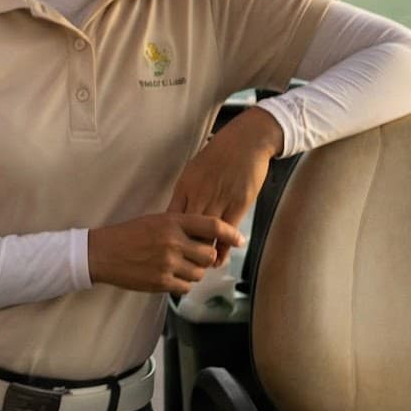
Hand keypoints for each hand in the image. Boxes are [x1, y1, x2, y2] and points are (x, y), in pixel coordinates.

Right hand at [88, 213, 243, 294]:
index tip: (240, 239)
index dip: (230, 233)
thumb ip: (180, 226)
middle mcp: (173, 242)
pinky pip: (186, 286)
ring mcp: (168, 263)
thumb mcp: (154, 221)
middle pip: (209, 253)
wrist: (102, 253)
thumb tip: (207, 235)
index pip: (212, 225)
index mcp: (172, 222)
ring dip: (194, 272)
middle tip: (197, 257)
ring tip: (179, 267)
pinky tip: (171, 277)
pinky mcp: (162, 282)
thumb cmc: (127, 235)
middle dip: (206, 257)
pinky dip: (183, 284)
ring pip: (199, 273)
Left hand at [166, 107, 283, 256]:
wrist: (245, 142)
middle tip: (180, 266)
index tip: (165, 250)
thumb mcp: (193, 171)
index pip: (172, 218)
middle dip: (182, 249)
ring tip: (198, 268)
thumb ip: (185, 193)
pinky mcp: (239, 204)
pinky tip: (219, 259)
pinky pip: (228, 232)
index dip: (168, 237)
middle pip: (186, 229)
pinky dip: (223, 247)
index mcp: (185, 187)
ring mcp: (219, 200)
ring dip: (203, 253)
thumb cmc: (218, 156)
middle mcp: (199, 195)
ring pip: (207, 233)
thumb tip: (176, 213)